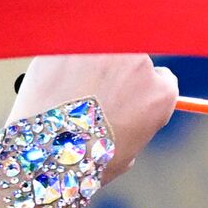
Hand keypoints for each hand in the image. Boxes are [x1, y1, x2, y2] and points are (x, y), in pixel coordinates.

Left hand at [5, 54, 177, 184]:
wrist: (45, 153)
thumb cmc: (86, 165)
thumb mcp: (126, 153)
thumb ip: (134, 123)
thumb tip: (126, 110)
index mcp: (159, 95)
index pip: (163, 78)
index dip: (142, 90)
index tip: (127, 98)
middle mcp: (140, 64)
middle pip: (133, 61)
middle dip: (116, 76)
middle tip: (92, 100)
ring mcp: (106, 49)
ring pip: (101, 51)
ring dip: (89, 67)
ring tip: (69, 97)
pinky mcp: (73, 42)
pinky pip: (70, 48)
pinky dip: (62, 63)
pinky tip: (52, 88)